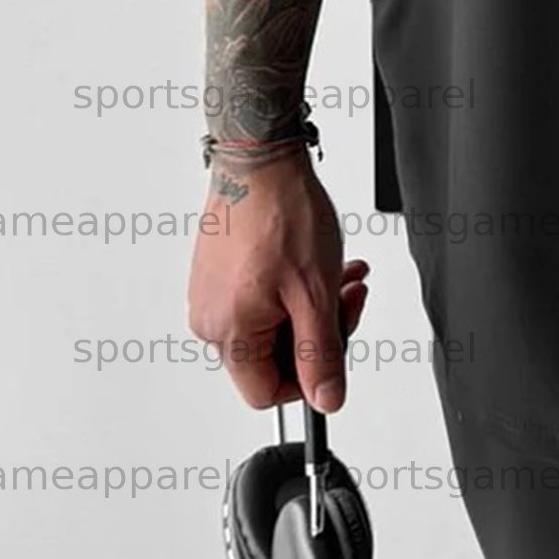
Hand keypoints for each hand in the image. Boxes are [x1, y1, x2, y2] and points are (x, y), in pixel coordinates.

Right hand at [189, 152, 369, 412]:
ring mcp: (211, 293)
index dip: (308, 378)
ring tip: (342, 271)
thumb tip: (327, 401)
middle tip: (348, 296)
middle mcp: (211, 318)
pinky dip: (294, 285)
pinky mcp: (218, 271)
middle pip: (273, 355)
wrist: (260, 157)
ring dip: (312, 303)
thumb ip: (321, 353)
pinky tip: (318, 261)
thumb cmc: (282, 212)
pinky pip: (260, 297)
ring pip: (273, 322)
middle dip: (319, 329)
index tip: (335, 348)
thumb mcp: (315, 292)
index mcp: (228, 333)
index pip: (267, 392)